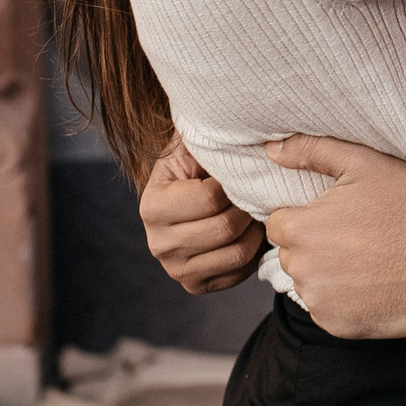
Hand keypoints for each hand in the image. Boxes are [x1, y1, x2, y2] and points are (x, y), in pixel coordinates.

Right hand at [139, 135, 265, 294]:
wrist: (186, 196)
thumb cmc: (194, 166)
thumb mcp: (191, 145)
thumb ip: (205, 136)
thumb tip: (232, 120)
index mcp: (152, 206)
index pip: (210, 199)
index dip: (232, 185)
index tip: (234, 175)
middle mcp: (158, 243)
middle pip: (225, 228)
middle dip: (246, 207)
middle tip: (251, 194)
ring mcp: (175, 269)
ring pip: (236, 253)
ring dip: (254, 230)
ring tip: (252, 211)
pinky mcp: (195, 285)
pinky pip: (238, 273)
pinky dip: (251, 253)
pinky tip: (246, 233)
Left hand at [263, 135, 405, 338]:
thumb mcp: (364, 164)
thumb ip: (311, 151)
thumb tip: (271, 150)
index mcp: (301, 228)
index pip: (278, 224)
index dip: (307, 218)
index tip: (337, 218)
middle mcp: (302, 268)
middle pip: (292, 255)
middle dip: (315, 246)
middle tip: (358, 238)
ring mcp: (319, 301)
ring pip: (309, 283)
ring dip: (328, 274)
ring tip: (370, 261)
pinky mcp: (337, 326)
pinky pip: (328, 310)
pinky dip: (344, 301)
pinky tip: (374, 285)